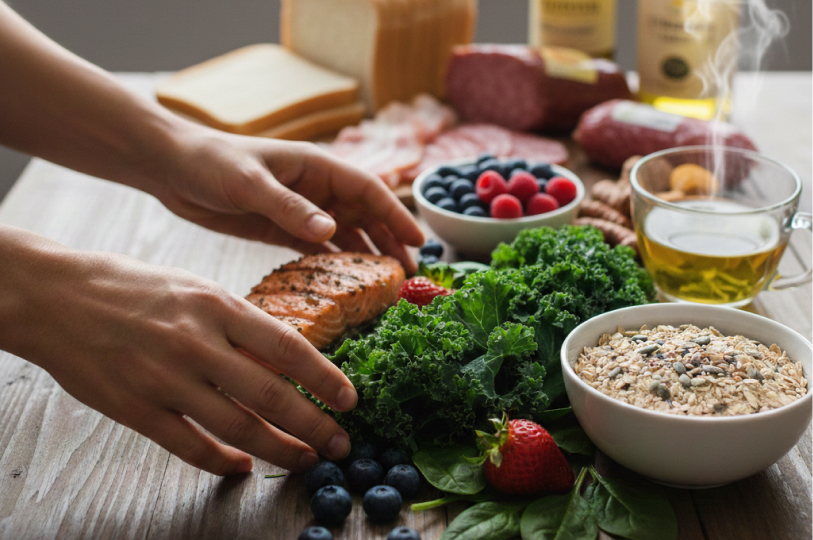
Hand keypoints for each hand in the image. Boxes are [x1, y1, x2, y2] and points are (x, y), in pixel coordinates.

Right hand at [0, 227, 355, 474]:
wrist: (58, 296)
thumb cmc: (132, 287)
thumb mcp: (195, 287)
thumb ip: (238, 323)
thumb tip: (284, 357)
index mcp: (216, 305)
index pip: (287, 346)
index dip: (324, 377)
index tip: (349, 399)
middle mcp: (196, 343)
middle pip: (270, 395)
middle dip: (313, 425)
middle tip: (340, 443)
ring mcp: (165, 379)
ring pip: (237, 427)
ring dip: (278, 449)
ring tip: (305, 459)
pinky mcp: (137, 409)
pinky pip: (190, 446)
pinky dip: (222, 462)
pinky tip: (243, 467)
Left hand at [149, 126, 423, 273]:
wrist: (171, 168)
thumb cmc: (210, 163)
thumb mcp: (249, 183)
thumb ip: (288, 207)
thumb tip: (330, 231)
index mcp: (316, 167)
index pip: (369, 191)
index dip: (396, 215)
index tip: (418, 241)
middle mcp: (315, 189)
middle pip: (365, 216)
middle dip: (388, 242)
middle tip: (407, 274)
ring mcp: (300, 210)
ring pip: (345, 235)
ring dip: (366, 256)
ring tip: (384, 284)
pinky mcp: (281, 229)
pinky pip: (318, 249)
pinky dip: (334, 265)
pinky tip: (345, 286)